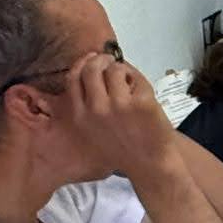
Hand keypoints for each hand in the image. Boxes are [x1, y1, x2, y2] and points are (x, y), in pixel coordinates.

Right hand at [65, 51, 173, 180]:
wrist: (149, 163)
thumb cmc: (122, 149)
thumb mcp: (91, 131)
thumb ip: (86, 106)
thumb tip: (90, 69)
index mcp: (80, 116)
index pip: (73, 78)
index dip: (82, 64)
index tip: (90, 59)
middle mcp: (95, 109)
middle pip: (92, 69)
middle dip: (101, 60)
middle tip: (109, 60)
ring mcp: (118, 105)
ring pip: (114, 70)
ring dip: (121, 69)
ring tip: (128, 80)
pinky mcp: (140, 102)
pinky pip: (135, 78)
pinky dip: (137, 79)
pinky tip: (140, 89)